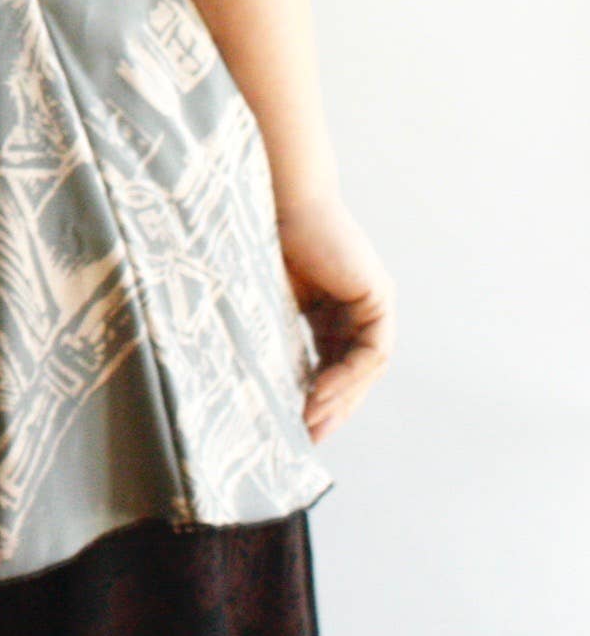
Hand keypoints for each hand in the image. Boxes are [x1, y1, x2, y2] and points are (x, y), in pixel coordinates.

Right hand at [276, 190, 395, 445]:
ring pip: (364, 367)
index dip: (317, 394)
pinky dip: (348, 376)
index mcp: (332, 305)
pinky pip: (371, 352)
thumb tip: (258, 379)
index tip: (296, 423)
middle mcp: (357, 306)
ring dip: (340, 398)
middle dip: (332, 407)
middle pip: (352, 370)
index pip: (332, 361)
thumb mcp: (271, 300)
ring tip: (311, 421)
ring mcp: (371, 302)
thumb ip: (276, 333)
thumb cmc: (265, 238)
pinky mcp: (377, 297)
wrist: (281, 198)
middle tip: (308, 437)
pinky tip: (321, 393)